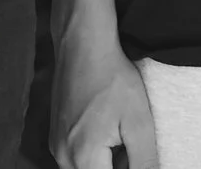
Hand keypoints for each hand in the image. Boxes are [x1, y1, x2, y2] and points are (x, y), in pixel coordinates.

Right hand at [51, 32, 159, 168]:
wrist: (82, 44)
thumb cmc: (112, 78)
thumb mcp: (139, 123)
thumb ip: (144, 163)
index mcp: (83, 158)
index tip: (135, 151)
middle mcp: (63, 157)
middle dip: (119, 166)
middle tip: (130, 142)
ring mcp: (55, 147)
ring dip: (107, 163)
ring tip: (121, 136)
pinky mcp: (55, 137)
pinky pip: (77, 159)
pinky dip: (96, 155)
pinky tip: (109, 131)